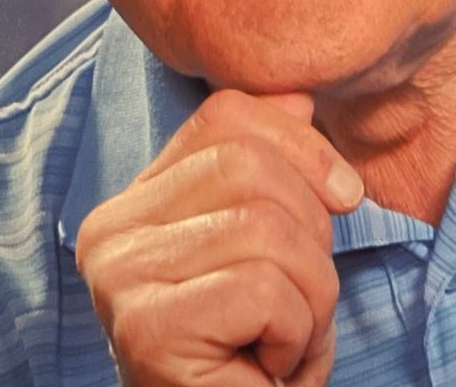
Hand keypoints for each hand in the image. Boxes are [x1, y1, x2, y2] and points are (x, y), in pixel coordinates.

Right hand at [75, 88, 363, 385]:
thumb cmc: (252, 346)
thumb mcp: (265, 245)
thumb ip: (272, 169)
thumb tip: (300, 96)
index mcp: (135, 199)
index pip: (226, 114)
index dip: (302, 143)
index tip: (344, 194)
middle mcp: (111, 228)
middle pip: (249, 163)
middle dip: (313, 231)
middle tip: (303, 297)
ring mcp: (120, 276)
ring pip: (267, 228)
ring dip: (312, 295)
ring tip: (288, 339)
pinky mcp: (147, 329)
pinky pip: (265, 291)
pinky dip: (296, 334)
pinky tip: (268, 367)